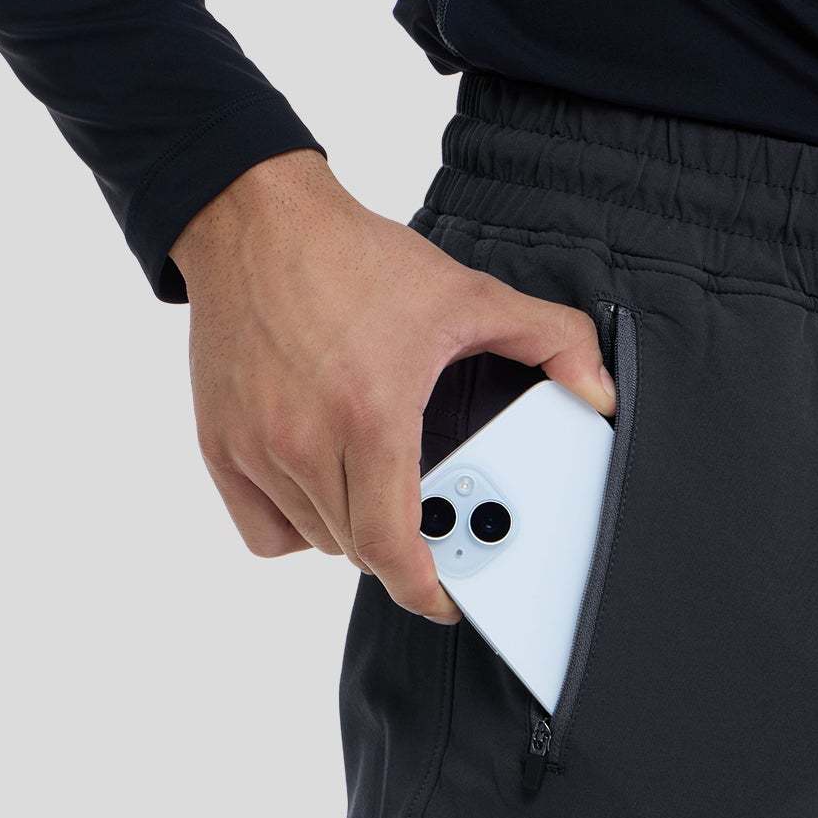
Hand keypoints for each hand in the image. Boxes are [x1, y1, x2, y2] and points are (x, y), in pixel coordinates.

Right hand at [172, 151, 613, 621]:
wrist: (256, 221)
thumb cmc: (354, 260)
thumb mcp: (468, 293)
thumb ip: (550, 340)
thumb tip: (598, 392)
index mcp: (371, 416)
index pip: (393, 546)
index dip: (423, 588)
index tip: (446, 597)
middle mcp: (305, 440)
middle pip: (360, 548)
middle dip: (402, 549)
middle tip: (429, 523)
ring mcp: (256, 447)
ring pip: (317, 540)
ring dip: (354, 532)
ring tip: (379, 484)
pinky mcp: (219, 445)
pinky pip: (266, 531)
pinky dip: (298, 526)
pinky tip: (323, 490)